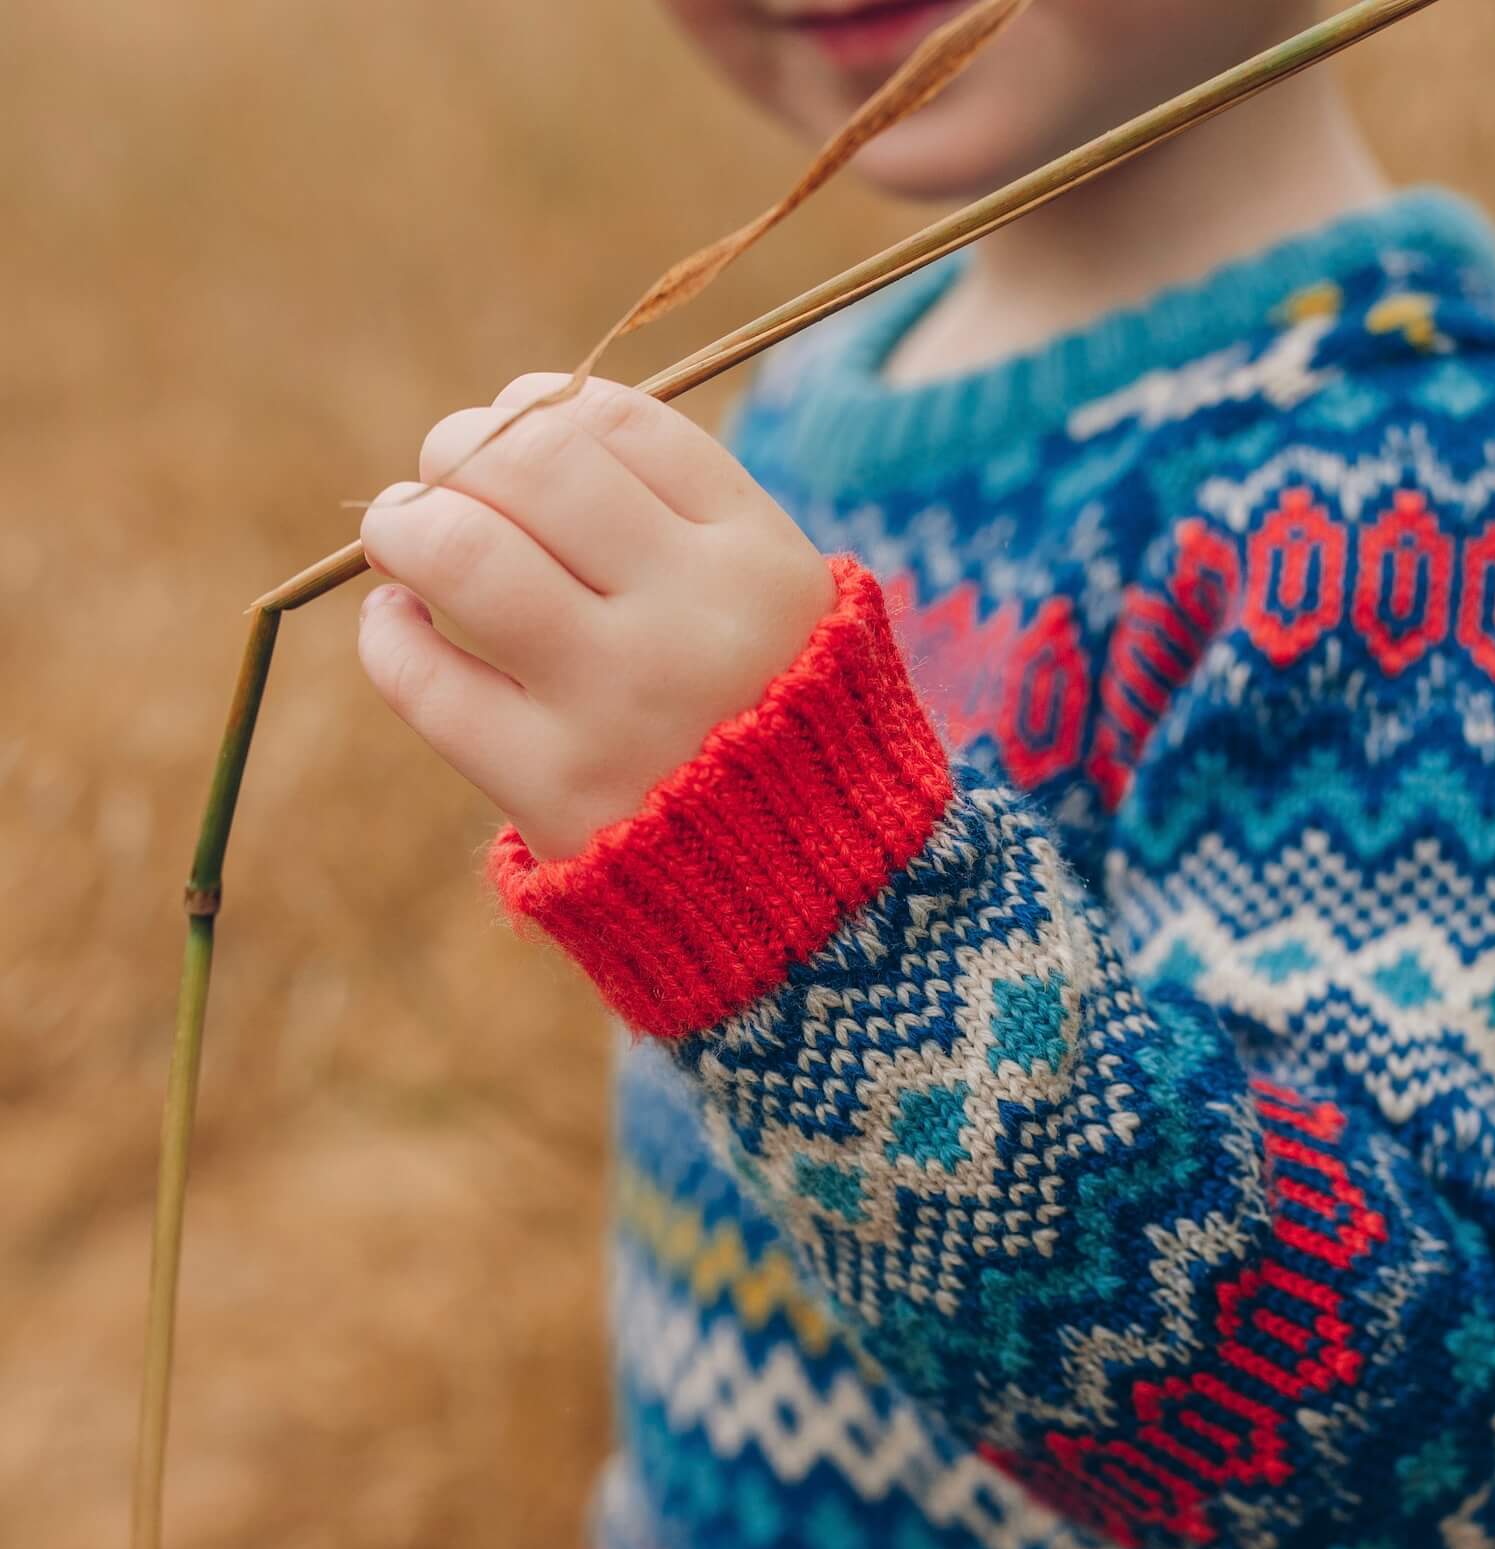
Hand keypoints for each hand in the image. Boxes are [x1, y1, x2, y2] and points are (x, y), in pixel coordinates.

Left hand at [357, 373, 834, 861]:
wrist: (814, 905)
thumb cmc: (776, 731)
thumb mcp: (786, 607)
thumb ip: (684, 517)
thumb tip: (515, 425)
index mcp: (757, 561)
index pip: (610, 421)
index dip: (535, 405)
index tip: (513, 432)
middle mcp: (692, 621)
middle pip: (529, 463)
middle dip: (459, 449)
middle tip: (443, 476)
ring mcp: (618, 704)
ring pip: (461, 552)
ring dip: (406, 522)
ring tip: (403, 533)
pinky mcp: (553, 788)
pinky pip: (424, 679)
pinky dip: (386, 633)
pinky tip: (399, 623)